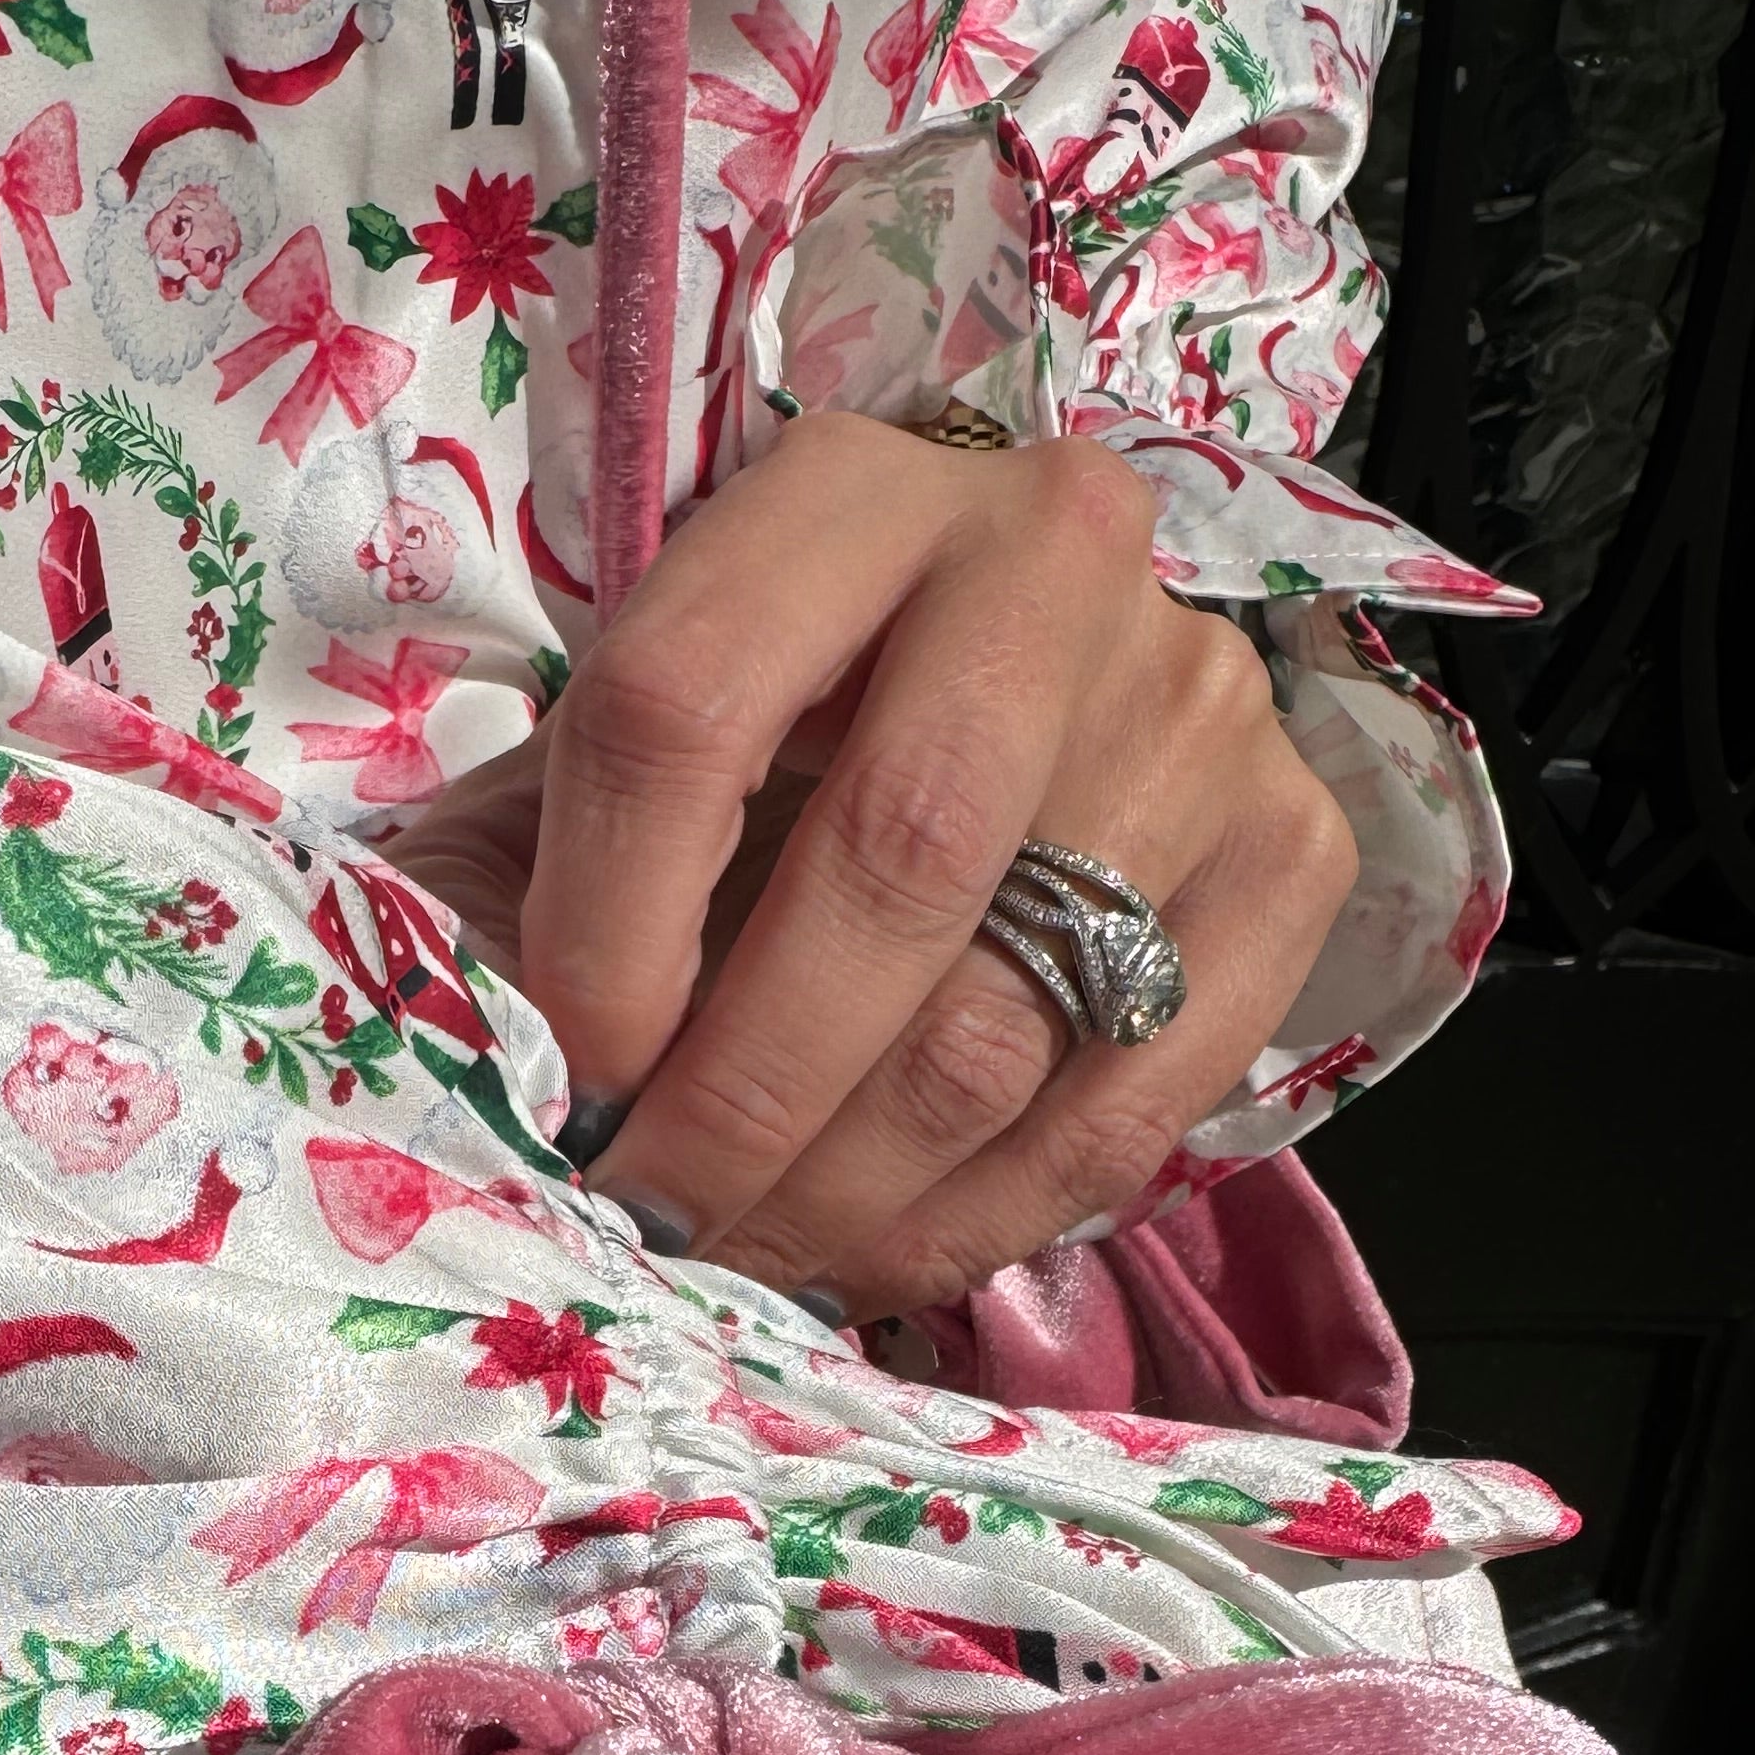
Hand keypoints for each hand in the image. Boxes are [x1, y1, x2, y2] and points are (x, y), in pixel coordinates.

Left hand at [456, 412, 1356, 1321]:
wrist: (1000, 723)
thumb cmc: (752, 768)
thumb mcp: (602, 766)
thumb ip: (524, 879)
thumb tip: (459, 1067)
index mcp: (840, 493)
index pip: (687, 701)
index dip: (606, 928)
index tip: (568, 1078)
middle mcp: (1050, 554)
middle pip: (895, 862)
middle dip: (746, 1098)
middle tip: (659, 1218)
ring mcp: (1199, 701)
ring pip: (1010, 1015)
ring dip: (849, 1194)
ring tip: (747, 1262)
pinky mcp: (1295, 849)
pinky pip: (1133, 1106)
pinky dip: (983, 1221)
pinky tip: (879, 1254)